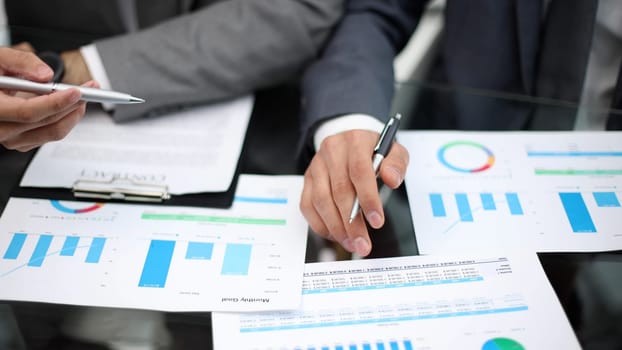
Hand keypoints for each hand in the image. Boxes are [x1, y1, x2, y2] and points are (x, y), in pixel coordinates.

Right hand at [0, 47, 95, 150]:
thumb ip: (20, 62)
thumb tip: (45, 75)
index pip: (28, 112)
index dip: (56, 102)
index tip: (76, 92)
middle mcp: (0, 129)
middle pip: (46, 123)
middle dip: (72, 104)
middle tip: (89, 89)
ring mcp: (11, 139)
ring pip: (53, 132)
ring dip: (73, 114)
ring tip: (83, 96)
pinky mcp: (21, 142)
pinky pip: (50, 135)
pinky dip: (65, 120)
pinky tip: (70, 106)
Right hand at [300, 129, 408, 256]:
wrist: (348, 140)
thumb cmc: (372, 151)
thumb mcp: (393, 151)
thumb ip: (396, 164)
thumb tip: (392, 179)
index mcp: (355, 141)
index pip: (360, 171)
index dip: (368, 199)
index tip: (377, 222)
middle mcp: (332, 151)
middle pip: (340, 191)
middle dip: (352, 223)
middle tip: (363, 244)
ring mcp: (316, 166)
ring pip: (321, 201)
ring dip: (336, 227)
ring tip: (352, 243)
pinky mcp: (307, 180)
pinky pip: (308, 206)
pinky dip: (320, 225)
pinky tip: (336, 235)